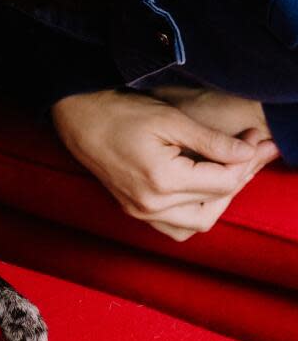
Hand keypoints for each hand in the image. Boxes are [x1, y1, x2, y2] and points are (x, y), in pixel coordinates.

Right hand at [50, 89, 274, 240]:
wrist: (80, 120)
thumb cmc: (121, 114)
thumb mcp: (171, 120)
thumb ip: (212, 141)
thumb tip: (247, 152)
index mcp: (161, 180)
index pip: (223, 182)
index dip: (248, 160)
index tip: (260, 141)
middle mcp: (152, 205)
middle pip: (216, 205)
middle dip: (240, 179)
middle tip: (252, 153)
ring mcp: (142, 213)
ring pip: (198, 223)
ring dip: (220, 200)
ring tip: (230, 171)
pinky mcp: (136, 212)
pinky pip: (177, 226)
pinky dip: (197, 212)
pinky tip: (204, 188)